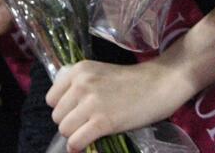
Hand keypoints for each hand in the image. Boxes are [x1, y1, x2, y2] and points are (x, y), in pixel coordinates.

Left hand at [47, 60, 193, 152]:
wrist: (162, 82)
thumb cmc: (134, 80)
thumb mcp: (101, 73)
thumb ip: (81, 85)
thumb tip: (64, 110)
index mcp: (79, 70)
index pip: (52, 98)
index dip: (65, 107)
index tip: (79, 109)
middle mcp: (82, 84)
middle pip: (57, 116)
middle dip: (71, 121)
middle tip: (90, 119)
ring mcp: (92, 103)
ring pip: (64, 130)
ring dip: (76, 133)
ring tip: (93, 129)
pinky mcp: (102, 121)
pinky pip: (75, 142)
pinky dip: (79, 146)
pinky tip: (89, 142)